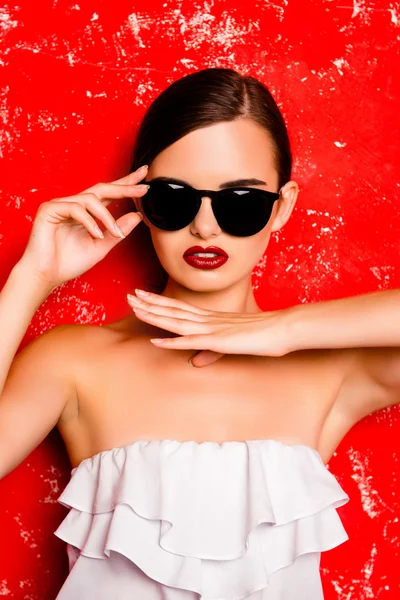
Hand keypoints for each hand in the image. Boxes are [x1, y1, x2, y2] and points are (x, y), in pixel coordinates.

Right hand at [20, 166, 149, 291]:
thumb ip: (118, 231)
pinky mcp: (49, 210)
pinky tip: (97, 235)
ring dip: (107, 217)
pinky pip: (75, 208)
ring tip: (115, 233)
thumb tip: (138, 215)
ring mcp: (60, 205)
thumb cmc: (69, 262)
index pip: (109, 194)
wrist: (46, 275)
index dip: (126, 185)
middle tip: (144, 188)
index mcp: (86, 212)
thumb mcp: (101, 246)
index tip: (145, 179)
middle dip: (124, 186)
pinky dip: (90, 222)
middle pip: (102, 188)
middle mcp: (74, 204)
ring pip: (91, 199)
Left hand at [127, 289, 292, 366]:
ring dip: (154, 315)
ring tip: (135, 308)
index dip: (159, 302)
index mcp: (210, 318)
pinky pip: (190, 341)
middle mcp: (207, 320)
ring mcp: (211, 329)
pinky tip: (155, 340)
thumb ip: (210, 352)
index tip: (142, 295)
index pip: (179, 307)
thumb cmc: (261, 335)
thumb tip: (195, 361)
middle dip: (149, 303)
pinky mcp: (218, 341)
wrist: (281, 329)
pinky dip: (171, 341)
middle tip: (129, 295)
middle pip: (173, 309)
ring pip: (176, 321)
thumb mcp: (231, 345)